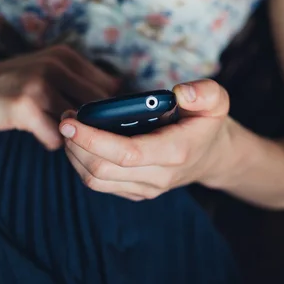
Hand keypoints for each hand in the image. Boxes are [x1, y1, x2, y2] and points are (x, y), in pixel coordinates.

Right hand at [0, 45, 118, 149]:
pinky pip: (56, 137)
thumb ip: (77, 83)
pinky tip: (38, 134)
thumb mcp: (46, 72)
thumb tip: (118, 100)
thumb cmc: (10, 85)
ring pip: (79, 124)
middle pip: (99, 107)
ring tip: (56, 131)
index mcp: (66, 56)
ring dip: (72, 136)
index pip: (109, 88)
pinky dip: (51, 142)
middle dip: (96, 127)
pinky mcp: (24, 106)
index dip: (110, 111)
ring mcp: (39, 84)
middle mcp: (56, 66)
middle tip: (84, 137)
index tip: (105, 125)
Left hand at [59, 79, 232, 200]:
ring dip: (74, 155)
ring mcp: (145, 188)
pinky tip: (80, 142)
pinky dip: (82, 163)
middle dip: (76, 144)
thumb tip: (180, 92)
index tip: (70, 120)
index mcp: (175, 151)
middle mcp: (158, 176)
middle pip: (102, 169)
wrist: (210, 155)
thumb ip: (204, 92)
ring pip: (95, 180)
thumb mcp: (217, 101)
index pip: (127, 153)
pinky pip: (100, 184)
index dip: (93, 138)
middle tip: (66, 118)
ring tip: (70, 129)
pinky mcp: (134, 192)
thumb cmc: (206, 122)